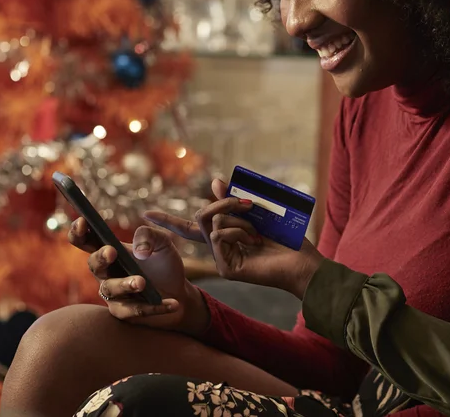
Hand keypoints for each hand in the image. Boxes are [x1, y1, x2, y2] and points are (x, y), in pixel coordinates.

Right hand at [68, 218, 208, 334]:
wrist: (180, 293)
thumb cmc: (165, 265)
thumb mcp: (163, 244)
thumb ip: (150, 235)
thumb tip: (140, 250)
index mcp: (111, 251)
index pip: (86, 240)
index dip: (79, 232)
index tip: (83, 221)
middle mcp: (106, 273)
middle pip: (94, 265)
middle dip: (101, 257)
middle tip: (112, 251)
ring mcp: (113, 294)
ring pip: (111, 288)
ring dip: (125, 284)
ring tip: (142, 282)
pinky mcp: (124, 313)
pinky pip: (134, 310)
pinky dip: (154, 306)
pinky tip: (172, 302)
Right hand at [145, 178, 325, 298]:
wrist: (302, 260)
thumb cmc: (286, 237)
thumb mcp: (258, 211)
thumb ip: (235, 199)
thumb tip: (215, 182)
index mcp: (225, 234)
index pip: (191, 227)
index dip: (168, 220)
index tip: (146, 215)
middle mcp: (220, 247)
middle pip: (201, 217)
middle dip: (224, 203)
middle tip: (248, 203)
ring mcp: (221, 258)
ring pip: (211, 223)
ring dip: (238, 219)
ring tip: (259, 232)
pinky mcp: (225, 267)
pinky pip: (218, 235)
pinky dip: (237, 231)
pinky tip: (254, 241)